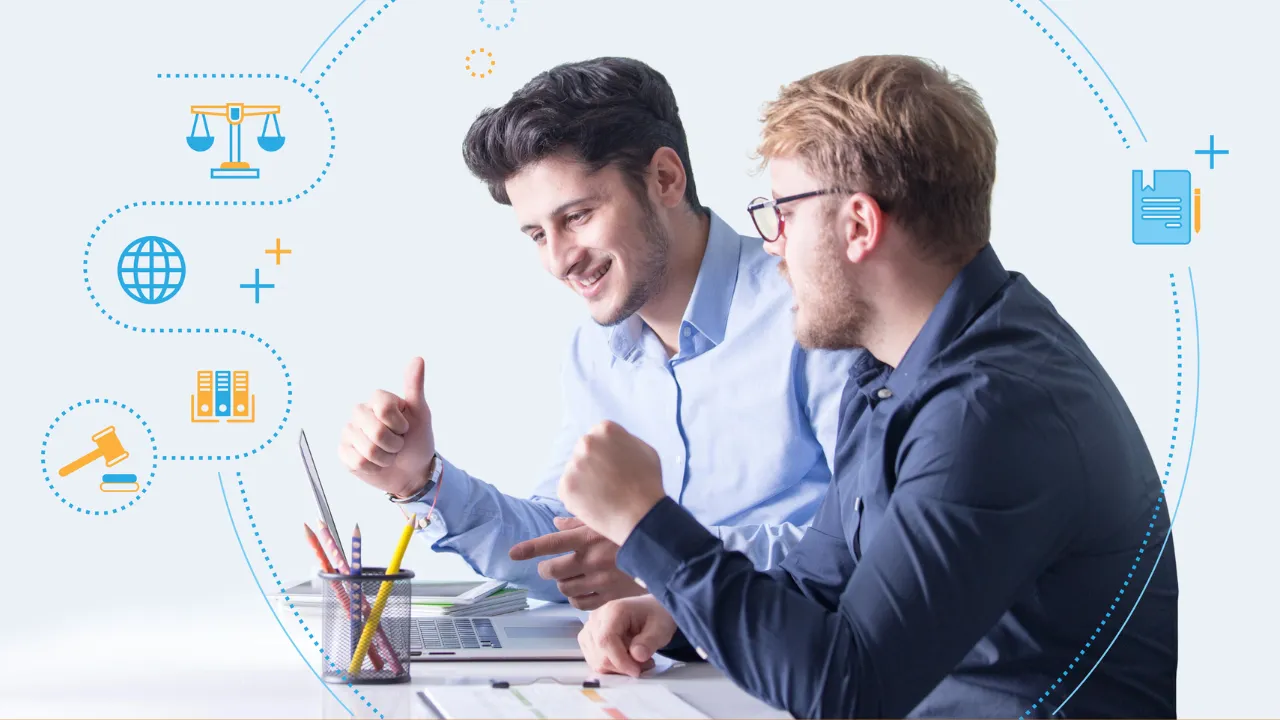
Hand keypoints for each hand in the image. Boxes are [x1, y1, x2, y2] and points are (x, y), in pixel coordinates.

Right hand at [338, 357, 435, 498]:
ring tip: (388, 455)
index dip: (399, 424)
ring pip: (368, 450)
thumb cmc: (416, 439)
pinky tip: (376, 464)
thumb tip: (418, 358)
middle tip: (398, 444)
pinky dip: (373, 468)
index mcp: (377, 400)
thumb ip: (414, 386)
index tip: (405, 427)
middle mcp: (360, 413)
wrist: (411, 470)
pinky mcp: (343, 452)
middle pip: (376, 432)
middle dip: (394, 444)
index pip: (383, 408)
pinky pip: (358, 462)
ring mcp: (349, 432)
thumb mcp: (421, 413)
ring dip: (386, 458)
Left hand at [508, 517, 647, 609]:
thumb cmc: (633, 532)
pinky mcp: (609, 596)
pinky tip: (581, 590)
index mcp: (588, 538)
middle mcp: (592, 560)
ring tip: (570, 577)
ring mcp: (600, 580)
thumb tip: (555, 524)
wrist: (664, 553)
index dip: (528, 549)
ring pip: (564, 589)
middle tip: (548, 567)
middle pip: (552, 571)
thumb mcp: (606, 521)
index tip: (512, 553)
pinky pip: (580, 603)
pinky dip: (575, 598)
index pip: (550, 544)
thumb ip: (578, 523)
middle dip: (546, 569)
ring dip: (562, 584)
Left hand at [558, 421, 666, 545]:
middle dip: (591, 464)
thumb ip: (625, 440)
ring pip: (574, 471)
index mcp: (605, 429)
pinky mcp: (565, 486)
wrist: (641, 514)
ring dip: (584, 481)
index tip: (613, 466)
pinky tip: (595, 503)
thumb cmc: (647, 483)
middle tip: (607, 482)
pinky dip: (578, 497)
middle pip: (583, 452)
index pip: (597, 436)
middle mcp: (586, 443)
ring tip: (603, 495)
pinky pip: (568, 490)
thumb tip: (612, 443)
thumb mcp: (645, 450)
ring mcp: (573, 465)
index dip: (605, 453)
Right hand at [579, 595, 677, 676]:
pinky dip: (612, 667)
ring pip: (596, 661)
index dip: (619, 660)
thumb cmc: (655, 617)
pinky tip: (627, 660)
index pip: (606, 640)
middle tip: (645, 664)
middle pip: (600, 654)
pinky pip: (595, 662)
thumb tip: (637, 656)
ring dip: (618, 668)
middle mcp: (596, 618)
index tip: (636, 671)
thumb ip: (650, 641)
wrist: (650, 612)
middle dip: (622, 666)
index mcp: (613, 610)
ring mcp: (589, 629)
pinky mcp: (588, 640)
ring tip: (638, 661)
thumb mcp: (661, 628)